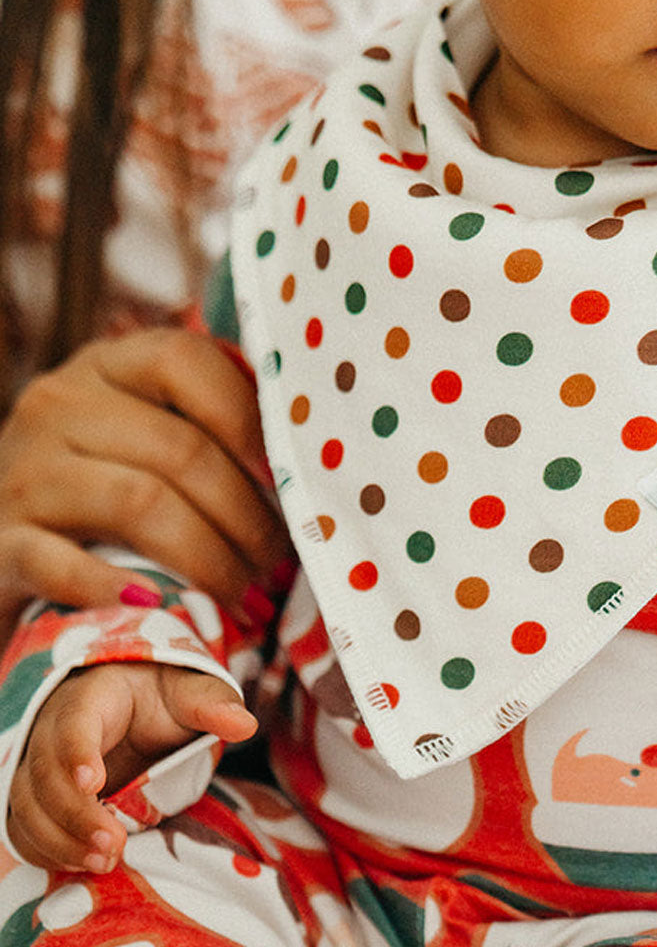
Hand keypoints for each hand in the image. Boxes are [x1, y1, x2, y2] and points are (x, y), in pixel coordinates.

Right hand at [0, 328, 291, 646]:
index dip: (250, 420)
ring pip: (140, 504)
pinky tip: (163, 608)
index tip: (290, 479)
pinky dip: (121, 589)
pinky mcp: (0, 540)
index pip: (185, 361)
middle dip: (248, 516)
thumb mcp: (153, 432)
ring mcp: (23, 470)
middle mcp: (59, 404)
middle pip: (181, 450)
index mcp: (108, 366)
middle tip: (278, 563)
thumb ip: (214, 427)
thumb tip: (312, 458)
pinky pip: (63, 564)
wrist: (11, 531)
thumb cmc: (112, 479)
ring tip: (245, 593)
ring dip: (210, 558)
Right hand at [7, 663, 256, 871]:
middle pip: (47, 774)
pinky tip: (84, 864)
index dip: (77, 753)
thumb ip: (213, 705)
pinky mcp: (42, 798)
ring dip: (61, 840)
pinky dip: (49, 851)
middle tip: (113, 845)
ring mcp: (43, 767)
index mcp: (92, 697)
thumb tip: (246, 724)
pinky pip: (28, 829)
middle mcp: (54, 731)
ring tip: (104, 862)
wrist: (138, 703)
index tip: (94, 782)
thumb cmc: (164, 695)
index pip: (74, 723)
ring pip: (30, 807)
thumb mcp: (191, 691)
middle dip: (75, 814)